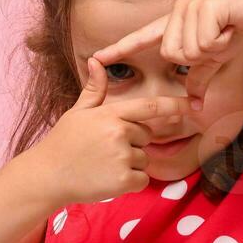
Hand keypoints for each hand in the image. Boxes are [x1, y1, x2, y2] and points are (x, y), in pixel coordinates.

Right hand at [25, 56, 198, 203]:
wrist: (46, 176)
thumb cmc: (62, 143)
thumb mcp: (77, 113)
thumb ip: (94, 89)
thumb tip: (96, 61)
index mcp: (110, 114)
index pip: (150, 106)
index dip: (175, 105)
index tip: (196, 104)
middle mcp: (119, 133)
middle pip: (146, 136)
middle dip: (132, 143)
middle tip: (103, 150)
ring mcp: (122, 157)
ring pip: (144, 159)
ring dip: (130, 164)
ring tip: (102, 165)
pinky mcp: (123, 180)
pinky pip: (142, 179)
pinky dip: (130, 182)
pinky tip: (108, 179)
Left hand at [90, 0, 242, 99]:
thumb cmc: (239, 33)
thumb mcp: (214, 61)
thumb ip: (198, 79)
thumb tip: (193, 105)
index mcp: (173, 24)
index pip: (141, 39)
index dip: (118, 50)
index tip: (94, 59)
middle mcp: (176, 11)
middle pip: (171, 54)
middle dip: (199, 58)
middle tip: (218, 41)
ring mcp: (188, 6)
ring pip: (187, 51)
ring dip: (212, 49)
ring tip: (225, 33)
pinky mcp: (204, 5)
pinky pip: (203, 42)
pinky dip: (221, 42)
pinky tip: (231, 28)